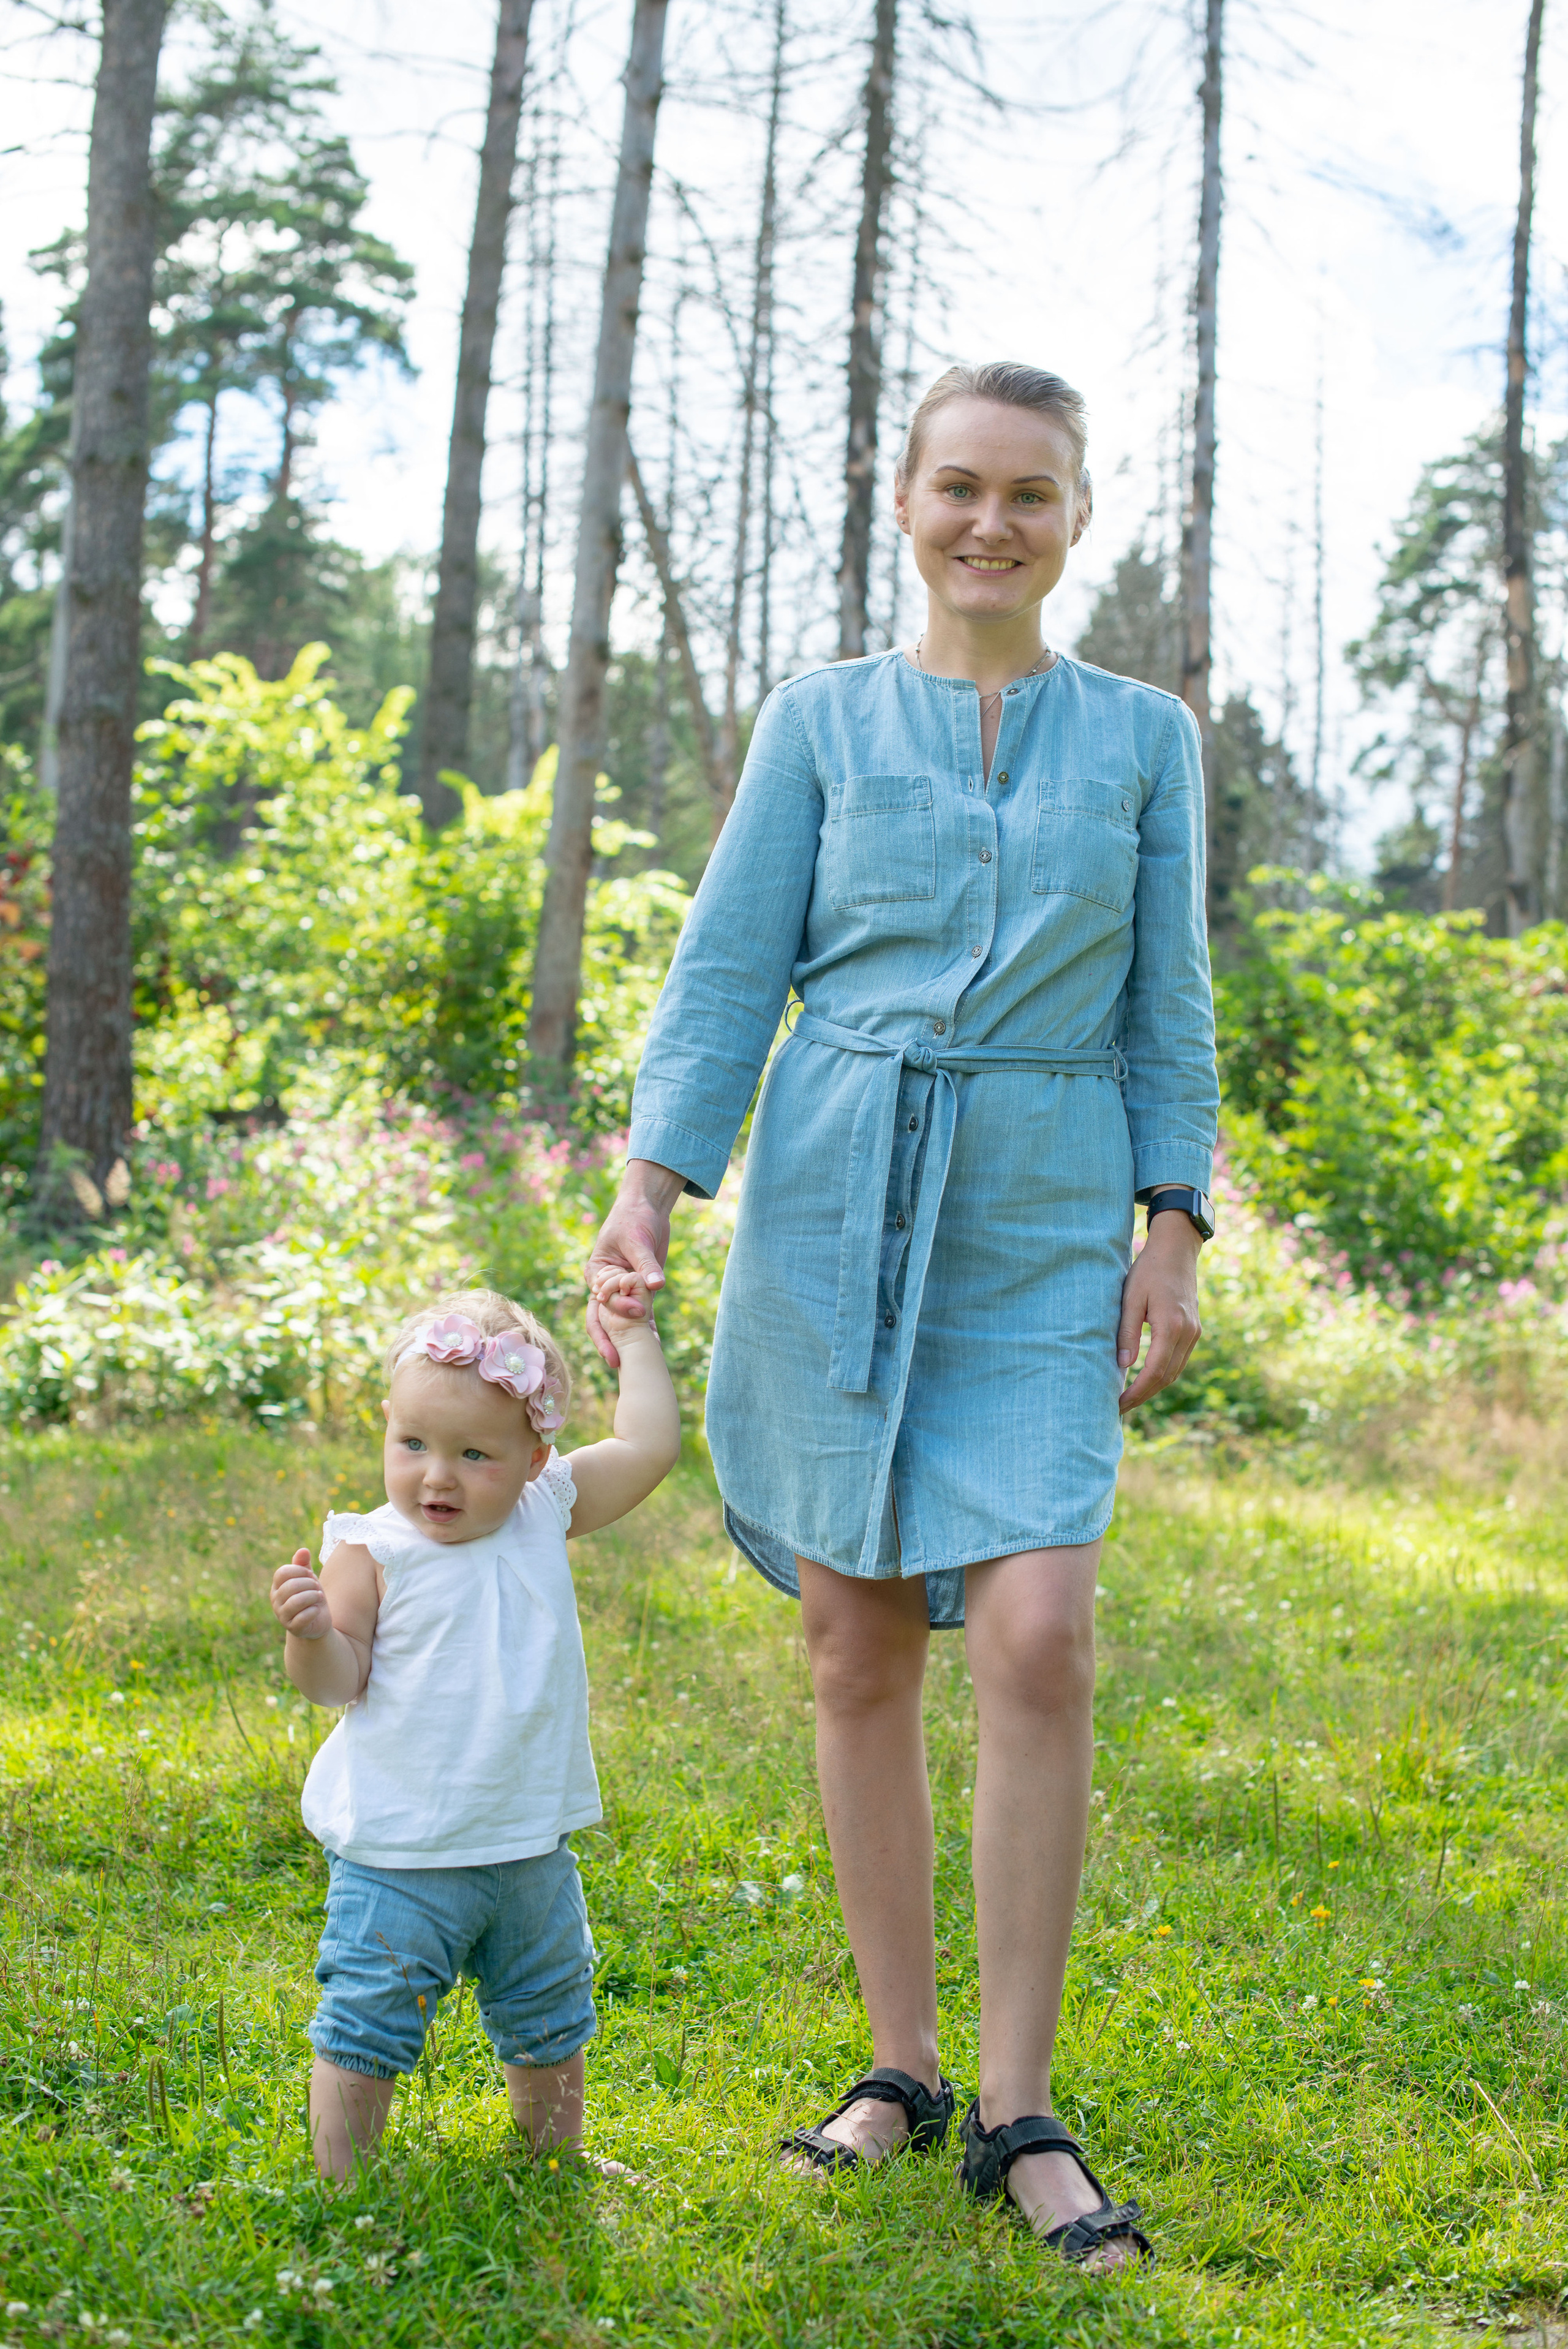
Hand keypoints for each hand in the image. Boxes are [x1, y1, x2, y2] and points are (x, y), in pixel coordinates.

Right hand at [271, 1548, 332, 1639]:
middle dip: (310, 1584)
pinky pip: (303, 1617)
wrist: (317, 1621)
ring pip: (297, 1601)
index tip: (310, 1575)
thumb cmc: (311, 1596)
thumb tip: (303, 1550)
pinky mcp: (293, 1628)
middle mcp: (276, 1601)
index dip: (300, 1571)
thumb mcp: (309, 1579)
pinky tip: (317, 1610)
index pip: (282, 1573)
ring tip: (318, 1597)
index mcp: (277, 1586)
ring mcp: (283, 1616)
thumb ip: (304, 1565)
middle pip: (291, 1586)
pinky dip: (314, 1611)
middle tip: (317, 1588)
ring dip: (313, 1596)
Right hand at [585, 1160, 682, 1369]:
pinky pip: (642, 1314)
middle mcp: (605, 1286)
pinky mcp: (640, 1291)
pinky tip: (654, 1347)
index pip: (600, 1300)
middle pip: (602, 1319)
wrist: (646, 1208)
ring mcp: (623, 1291)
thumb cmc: (634, 1218)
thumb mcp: (638, 1240)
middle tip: (616, 1363)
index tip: (635, 1317)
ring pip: (621, 1322)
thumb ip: (646, 1265)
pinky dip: (646, 1329)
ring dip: (628, 1342)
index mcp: (596, 1273)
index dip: (616, 1312)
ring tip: (636, 1366)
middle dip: (609, 1341)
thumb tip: (657, 1284)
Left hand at [1116, 1212, 1201, 1414]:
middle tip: (1119, 1408)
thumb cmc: (1148, 1271)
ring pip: (1175, 1371)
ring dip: (1153, 1388)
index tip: (1118, 1404)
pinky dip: (1163, 1374)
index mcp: (1171, 1326)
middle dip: (1143, 1396)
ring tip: (1129, 1398)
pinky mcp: (1194, 1330)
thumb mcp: (1131, 1298)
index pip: (1154, 1372)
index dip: (1137, 1393)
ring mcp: (1194, 1333)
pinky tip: (1145, 1379)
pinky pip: (1179, 1360)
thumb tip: (1123, 1366)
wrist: (1176, 1251)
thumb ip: (1127, 1332)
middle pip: (1167, 1377)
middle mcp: (1188, 1333)